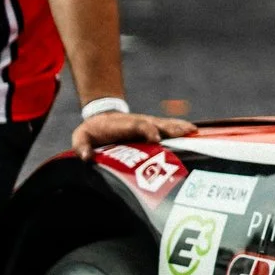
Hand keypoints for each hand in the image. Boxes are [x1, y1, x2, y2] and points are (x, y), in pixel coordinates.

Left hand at [73, 109, 199, 158]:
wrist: (101, 117)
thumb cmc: (92, 131)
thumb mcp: (81, 137)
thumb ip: (82, 147)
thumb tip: (87, 157)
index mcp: (122, 125)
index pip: (137, 125)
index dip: (147, 130)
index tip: (156, 138)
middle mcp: (138, 122)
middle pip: (156, 123)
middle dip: (170, 128)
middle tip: (185, 133)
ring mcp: (147, 123)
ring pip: (165, 123)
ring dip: (179, 126)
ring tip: (193, 131)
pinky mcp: (152, 127)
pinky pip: (168, 126)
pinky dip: (180, 127)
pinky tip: (193, 131)